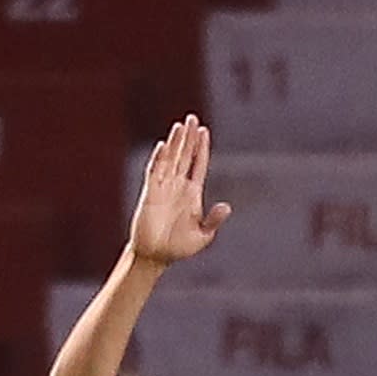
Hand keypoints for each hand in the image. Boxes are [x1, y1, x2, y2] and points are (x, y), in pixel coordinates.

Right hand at [128, 114, 230, 267]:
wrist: (155, 257)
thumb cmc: (178, 248)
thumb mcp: (203, 236)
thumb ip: (214, 220)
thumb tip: (226, 207)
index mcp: (192, 192)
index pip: (198, 163)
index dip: (201, 147)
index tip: (204, 130)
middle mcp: (177, 186)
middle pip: (184, 155)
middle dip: (188, 137)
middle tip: (191, 118)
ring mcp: (163, 188)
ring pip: (170, 159)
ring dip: (175, 143)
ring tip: (180, 125)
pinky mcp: (150, 194)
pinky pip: (154, 173)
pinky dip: (159, 159)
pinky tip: (163, 146)